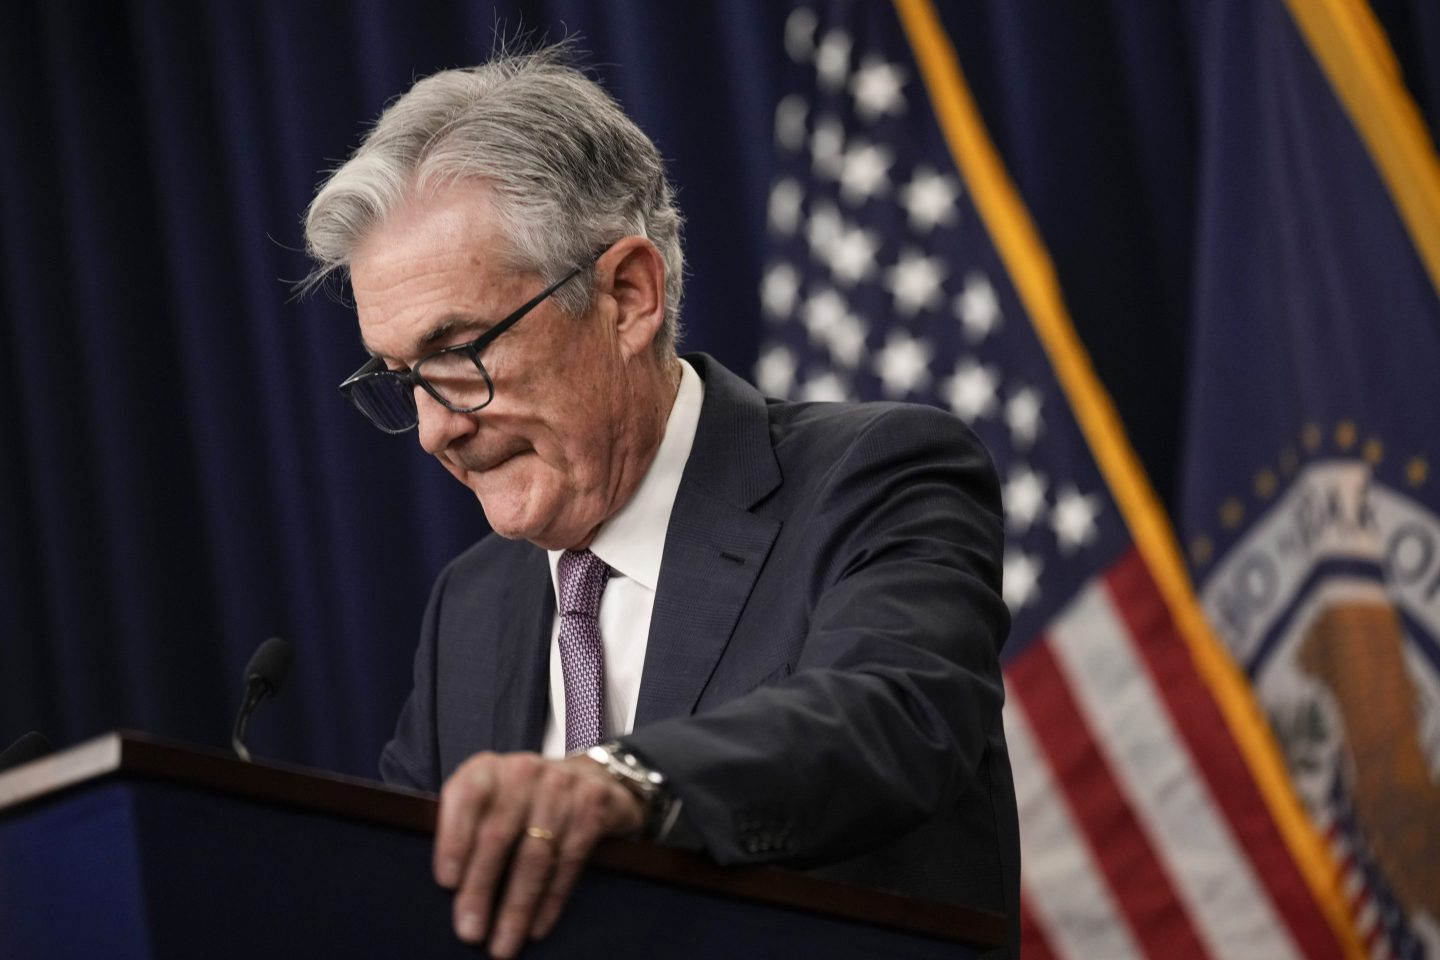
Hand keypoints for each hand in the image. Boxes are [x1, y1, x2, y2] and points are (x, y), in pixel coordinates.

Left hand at [433, 751, 645, 957]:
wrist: (590, 779)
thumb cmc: (523, 800)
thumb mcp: (490, 799)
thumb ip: (467, 827)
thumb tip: (448, 888)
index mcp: (487, 769)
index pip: (467, 797)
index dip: (455, 839)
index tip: (447, 883)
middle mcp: (524, 771)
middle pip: (498, 835)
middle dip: (481, 889)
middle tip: (469, 931)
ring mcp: (562, 787)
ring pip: (534, 856)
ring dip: (517, 906)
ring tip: (503, 943)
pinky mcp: (592, 808)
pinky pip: (568, 862)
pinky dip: (551, 901)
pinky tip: (537, 927)